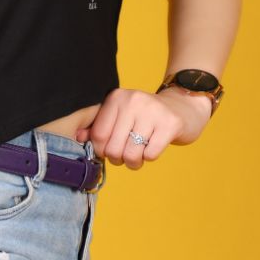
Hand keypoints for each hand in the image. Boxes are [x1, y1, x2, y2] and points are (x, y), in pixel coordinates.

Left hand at [73, 86, 211, 170]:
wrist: (183, 107)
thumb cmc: (145, 117)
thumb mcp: (121, 116)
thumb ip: (99, 126)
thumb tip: (77, 137)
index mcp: (116, 98)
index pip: (98, 135)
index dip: (102, 151)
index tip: (109, 151)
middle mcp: (133, 100)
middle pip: (113, 148)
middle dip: (118, 159)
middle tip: (126, 156)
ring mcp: (153, 111)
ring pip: (131, 154)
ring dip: (134, 162)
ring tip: (138, 156)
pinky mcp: (170, 123)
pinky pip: (150, 154)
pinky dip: (150, 157)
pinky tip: (153, 147)